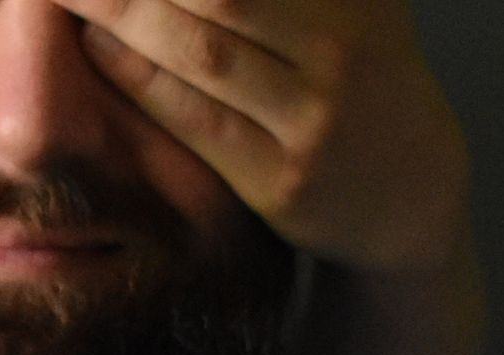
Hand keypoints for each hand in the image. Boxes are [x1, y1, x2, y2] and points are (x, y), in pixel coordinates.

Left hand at [52, 0, 472, 275]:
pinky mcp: (282, 181)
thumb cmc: (354, 74)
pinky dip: (138, 77)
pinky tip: (94, 44)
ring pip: (201, 53)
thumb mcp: (349, 2)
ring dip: (123, 14)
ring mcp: (314, 120)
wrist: (409, 188)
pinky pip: (195, 120)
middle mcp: (341, 50)